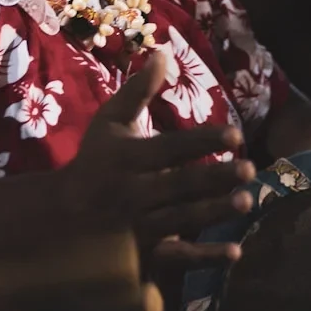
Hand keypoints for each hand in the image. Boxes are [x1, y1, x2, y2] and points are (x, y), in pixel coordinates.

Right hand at [56, 50, 254, 275]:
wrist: (60, 215)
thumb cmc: (94, 162)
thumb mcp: (110, 122)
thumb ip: (138, 92)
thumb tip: (163, 53)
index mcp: (127, 157)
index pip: (171, 147)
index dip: (202, 141)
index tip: (235, 134)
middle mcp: (133, 191)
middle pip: (179, 184)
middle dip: (214, 178)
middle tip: (249, 169)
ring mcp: (138, 225)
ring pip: (181, 219)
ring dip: (214, 212)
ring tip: (247, 202)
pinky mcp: (143, 254)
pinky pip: (175, 257)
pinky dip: (204, 257)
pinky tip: (235, 251)